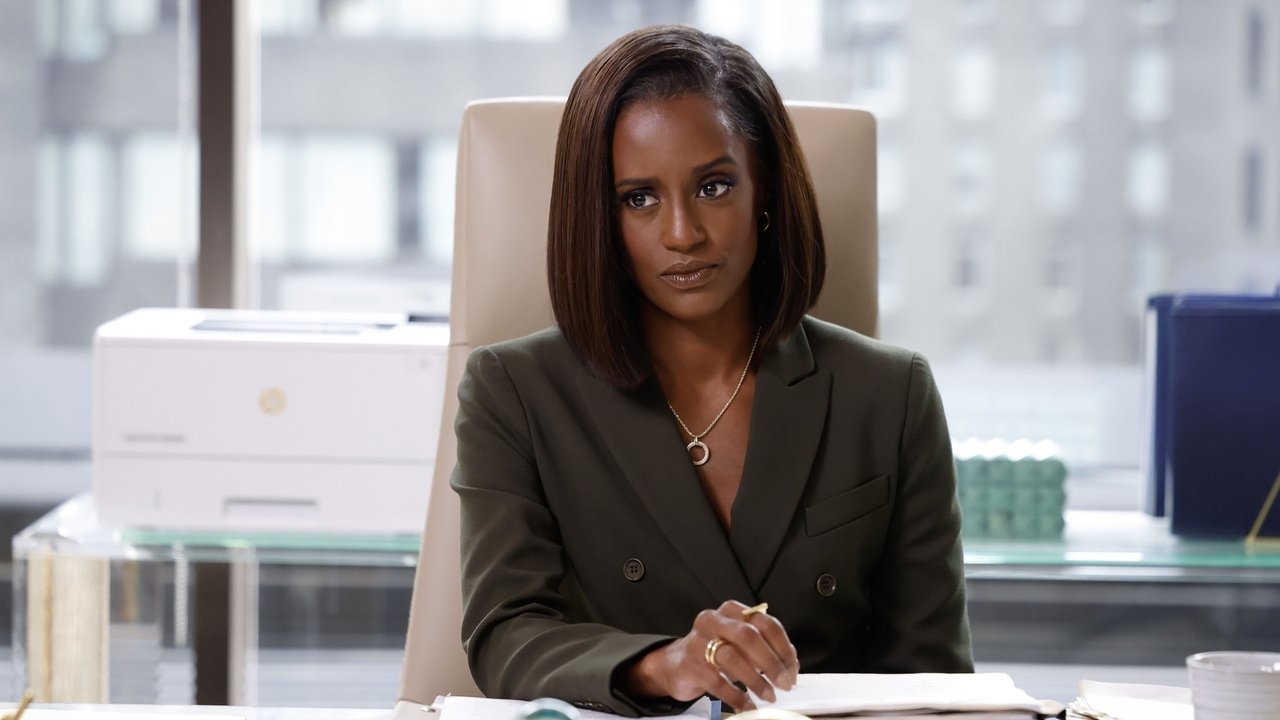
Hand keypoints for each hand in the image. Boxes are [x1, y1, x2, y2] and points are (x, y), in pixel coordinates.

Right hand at [623, 600, 798, 710]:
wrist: (676, 664)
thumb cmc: (714, 652)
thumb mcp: (739, 644)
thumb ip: (764, 648)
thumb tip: (790, 664)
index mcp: (731, 611)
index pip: (764, 622)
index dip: (782, 647)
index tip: (792, 668)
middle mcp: (714, 620)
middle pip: (748, 636)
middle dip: (771, 662)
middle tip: (784, 683)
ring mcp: (699, 641)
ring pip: (732, 657)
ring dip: (755, 680)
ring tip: (769, 695)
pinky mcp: (690, 664)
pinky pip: (717, 681)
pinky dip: (736, 696)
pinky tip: (748, 704)